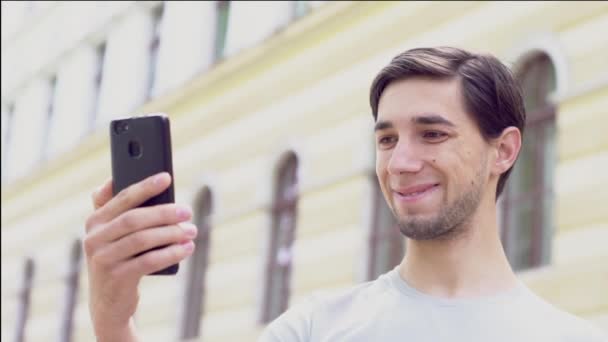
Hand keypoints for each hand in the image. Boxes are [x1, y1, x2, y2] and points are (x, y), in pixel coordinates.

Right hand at [83, 172, 196, 340]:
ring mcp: (102, 259)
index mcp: (95, 221)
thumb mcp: (114, 235)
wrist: (109, 303)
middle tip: (187, 212)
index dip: (145, 187)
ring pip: (142, 240)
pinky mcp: (115, 278)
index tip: (167, 177)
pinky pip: (148, 261)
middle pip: (134, 219)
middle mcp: (93, 238)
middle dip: (164, 213)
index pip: (122, 198)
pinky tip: (186, 249)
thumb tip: (124, 180)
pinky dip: (170, 253)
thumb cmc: (120, 259)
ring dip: (171, 234)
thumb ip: (119, 209)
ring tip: (191, 231)